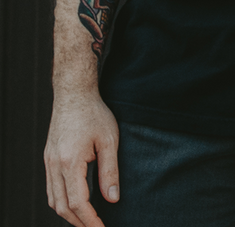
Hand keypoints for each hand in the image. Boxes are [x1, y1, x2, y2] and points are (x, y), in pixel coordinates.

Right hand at [44, 94, 119, 226]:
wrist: (74, 94)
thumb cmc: (94, 113)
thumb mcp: (109, 140)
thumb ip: (110, 171)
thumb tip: (113, 198)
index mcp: (70, 162)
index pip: (78, 203)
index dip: (90, 220)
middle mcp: (55, 165)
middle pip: (62, 206)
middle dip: (79, 222)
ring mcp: (49, 162)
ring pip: (54, 200)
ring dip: (69, 214)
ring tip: (87, 220)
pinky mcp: (49, 158)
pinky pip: (52, 188)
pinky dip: (62, 201)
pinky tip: (75, 202)